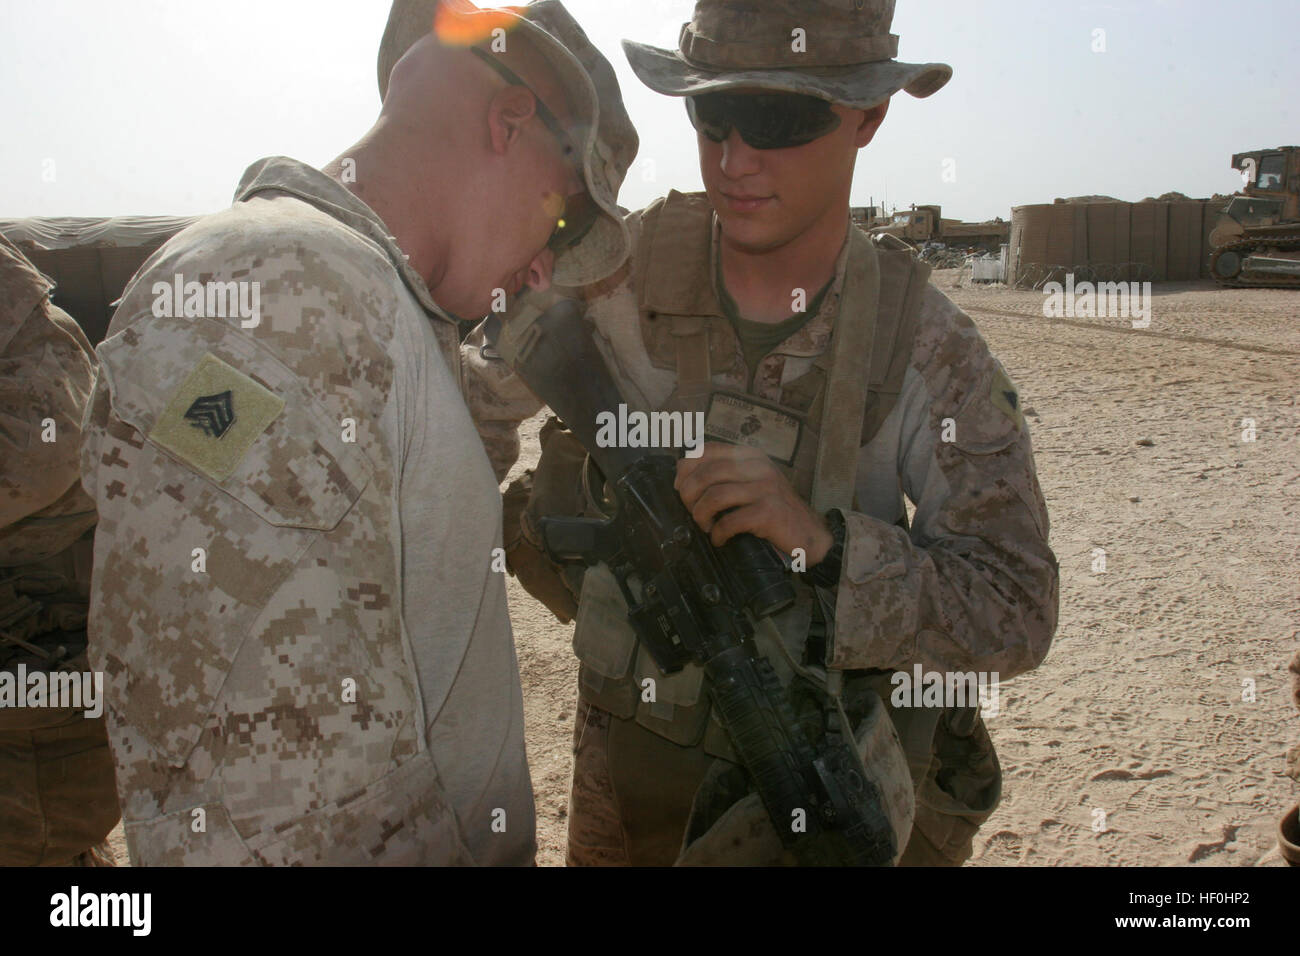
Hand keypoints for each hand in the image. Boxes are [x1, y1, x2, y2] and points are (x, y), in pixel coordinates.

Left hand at [674, 442, 831, 562]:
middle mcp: (758, 467)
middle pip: (706, 474)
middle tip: (692, 512)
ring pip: (714, 496)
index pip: (706, 450)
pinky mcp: (768, 512)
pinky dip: (718, 533)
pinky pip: (730, 521)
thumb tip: (684, 478)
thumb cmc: (775, 509)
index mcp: (750, 456)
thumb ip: (726, 475)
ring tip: (706, 526)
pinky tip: (720, 539)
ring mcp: (765, 488)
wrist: (808, 533)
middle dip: (689, 496)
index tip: (680, 488)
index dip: (685, 469)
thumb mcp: (752, 482)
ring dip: (701, 516)